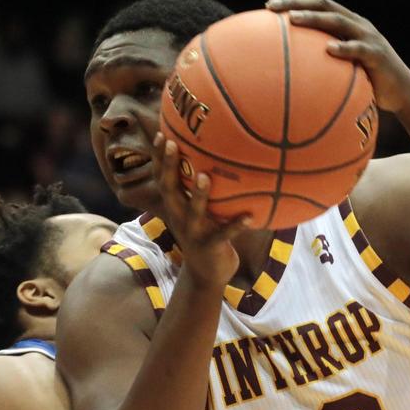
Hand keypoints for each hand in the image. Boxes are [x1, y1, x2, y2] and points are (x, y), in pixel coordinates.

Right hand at [152, 132, 249, 287]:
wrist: (205, 275)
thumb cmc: (206, 235)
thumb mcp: (197, 212)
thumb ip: (201, 191)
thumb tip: (218, 159)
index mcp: (175, 207)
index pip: (162, 179)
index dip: (160, 159)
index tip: (162, 134)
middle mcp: (179, 217)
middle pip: (169, 189)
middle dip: (169, 167)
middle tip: (173, 144)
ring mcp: (193, 233)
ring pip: (193, 211)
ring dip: (198, 194)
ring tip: (204, 176)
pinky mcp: (210, 247)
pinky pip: (224, 235)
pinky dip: (236, 226)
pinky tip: (249, 216)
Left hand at [267, 0, 409, 114]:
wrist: (402, 95)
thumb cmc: (368, 85)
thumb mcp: (344, 72)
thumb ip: (324, 66)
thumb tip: (291, 78)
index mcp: (348, 25)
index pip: (318, 5)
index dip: (294, 2)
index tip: (269, 6)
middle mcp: (358, 25)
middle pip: (325, 5)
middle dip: (297, 4)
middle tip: (273, 8)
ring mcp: (369, 38)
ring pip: (339, 21)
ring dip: (315, 19)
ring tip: (293, 20)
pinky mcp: (378, 55)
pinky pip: (359, 49)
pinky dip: (344, 48)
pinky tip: (328, 49)